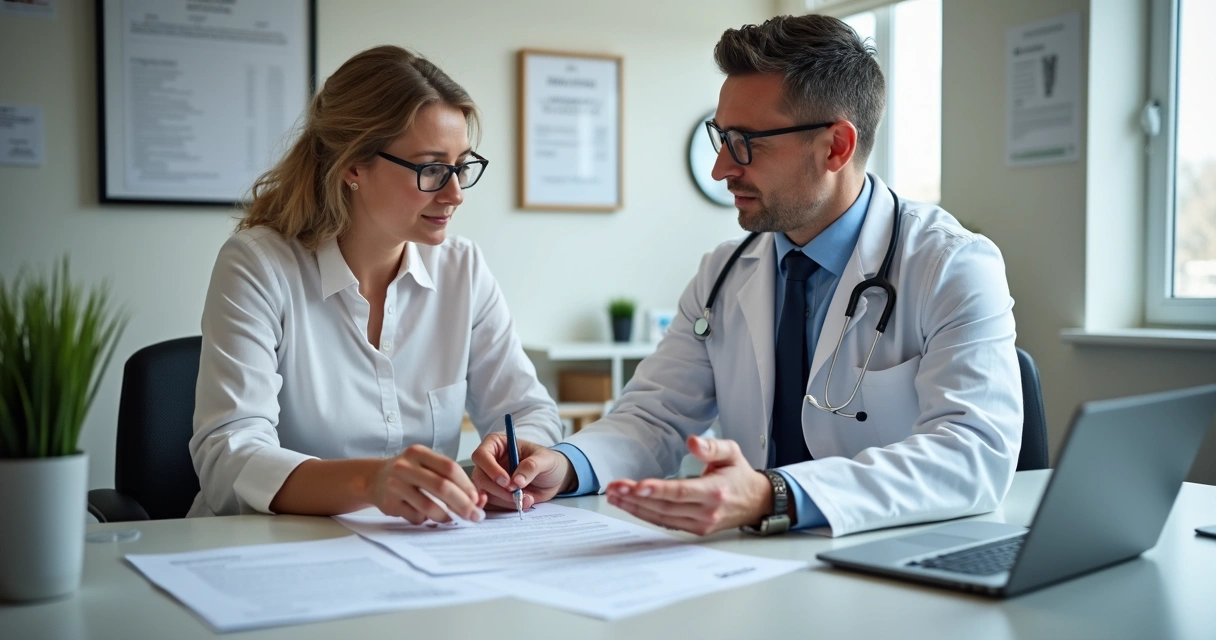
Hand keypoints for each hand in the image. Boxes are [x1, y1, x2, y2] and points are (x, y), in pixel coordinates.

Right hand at [367, 444, 486, 524]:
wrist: (373, 478)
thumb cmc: (410, 473)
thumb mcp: (427, 467)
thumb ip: (451, 479)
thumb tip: (479, 500)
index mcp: (419, 453)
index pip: (450, 468)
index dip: (467, 485)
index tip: (478, 499)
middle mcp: (405, 466)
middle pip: (442, 486)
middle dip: (463, 504)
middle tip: (475, 517)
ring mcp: (395, 485)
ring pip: (428, 505)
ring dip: (445, 516)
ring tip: (451, 520)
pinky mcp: (388, 503)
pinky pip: (415, 516)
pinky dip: (425, 520)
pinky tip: (426, 517)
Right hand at [471, 433, 576, 509]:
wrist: (555, 479)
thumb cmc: (548, 462)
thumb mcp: (546, 460)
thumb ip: (531, 466)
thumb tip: (517, 481)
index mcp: (497, 445)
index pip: (481, 455)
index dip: (491, 469)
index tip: (506, 481)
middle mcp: (490, 461)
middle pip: (479, 476)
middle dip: (496, 489)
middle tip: (514, 495)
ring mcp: (491, 479)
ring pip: (484, 492)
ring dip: (503, 500)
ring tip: (524, 498)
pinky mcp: (495, 494)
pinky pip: (492, 504)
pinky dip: (505, 507)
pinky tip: (518, 504)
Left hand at [605, 435, 771, 535]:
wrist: (756, 502)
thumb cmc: (739, 474)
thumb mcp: (731, 453)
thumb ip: (712, 447)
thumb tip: (692, 441)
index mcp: (715, 492)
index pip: (682, 492)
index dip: (658, 490)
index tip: (637, 486)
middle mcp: (706, 512)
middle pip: (665, 507)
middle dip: (636, 498)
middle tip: (613, 488)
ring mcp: (700, 524)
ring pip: (661, 518)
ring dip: (634, 508)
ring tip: (614, 496)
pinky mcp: (694, 529)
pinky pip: (665, 523)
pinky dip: (644, 514)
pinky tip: (628, 505)